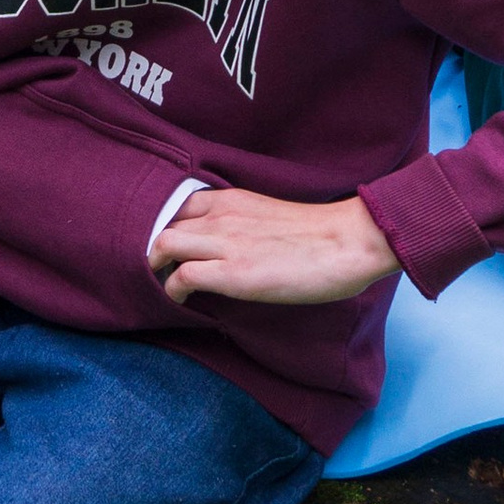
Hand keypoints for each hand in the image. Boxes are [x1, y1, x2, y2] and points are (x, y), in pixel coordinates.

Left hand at [147, 185, 400, 309]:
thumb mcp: (269, 215)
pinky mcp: (233, 274)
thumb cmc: (320, 234)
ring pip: (162, 245)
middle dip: (153, 250)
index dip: (166, 228)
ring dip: (155, 268)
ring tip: (165, 287)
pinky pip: (181, 278)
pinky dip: (172, 292)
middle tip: (159, 272)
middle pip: (162, 224)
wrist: (350, 241)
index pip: (177, 205)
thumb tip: (228, 245)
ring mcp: (225, 243)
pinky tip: (182, 303)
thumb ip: (242, 223)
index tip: (169, 250)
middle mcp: (222, 216)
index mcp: (231, 200)